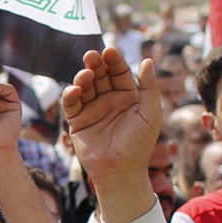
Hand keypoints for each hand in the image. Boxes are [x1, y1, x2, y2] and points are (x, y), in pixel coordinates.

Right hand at [62, 49, 163, 190]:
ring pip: (84, 86)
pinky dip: (70, 95)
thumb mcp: (151, 114)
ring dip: (82, 77)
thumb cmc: (139, 144)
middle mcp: (109, 99)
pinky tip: (74, 91)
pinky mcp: (77, 121)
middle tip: (91, 56)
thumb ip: (150, 87)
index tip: (109, 51)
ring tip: (85, 75)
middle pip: (100, 75)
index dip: (114, 61)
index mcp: (128, 96)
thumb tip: (148, 60)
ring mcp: (92, 109)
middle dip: (95, 64)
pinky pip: (71, 104)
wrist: (121, 172)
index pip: (119, 72)